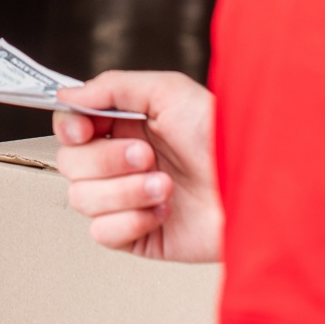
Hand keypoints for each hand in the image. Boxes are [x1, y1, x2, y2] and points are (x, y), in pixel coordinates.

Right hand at [53, 72, 221, 261]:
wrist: (258, 186)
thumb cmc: (221, 135)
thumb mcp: (167, 91)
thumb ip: (111, 88)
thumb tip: (66, 95)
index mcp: (122, 124)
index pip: (69, 126)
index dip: (69, 128)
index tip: (85, 129)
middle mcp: (119, 161)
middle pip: (70, 164)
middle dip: (107, 161)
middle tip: (147, 156)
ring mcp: (127, 199)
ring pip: (82, 199)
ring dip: (125, 192)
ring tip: (165, 184)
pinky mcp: (139, 235)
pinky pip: (103, 233)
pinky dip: (131, 221)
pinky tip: (163, 211)